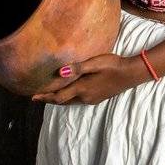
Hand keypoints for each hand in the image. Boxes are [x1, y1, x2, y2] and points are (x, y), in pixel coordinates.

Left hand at [31, 53, 147, 104]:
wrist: (131, 74)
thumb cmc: (113, 65)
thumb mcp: (95, 63)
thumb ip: (78, 68)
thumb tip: (60, 72)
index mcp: (83, 89)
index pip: (59, 97)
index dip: (45, 97)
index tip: (33, 97)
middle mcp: (85, 97)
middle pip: (63, 102)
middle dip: (49, 99)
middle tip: (37, 97)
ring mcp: (92, 99)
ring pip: (70, 102)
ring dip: (59, 99)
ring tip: (49, 95)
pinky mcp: (97, 98)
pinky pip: (78, 100)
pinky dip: (68, 98)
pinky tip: (68, 92)